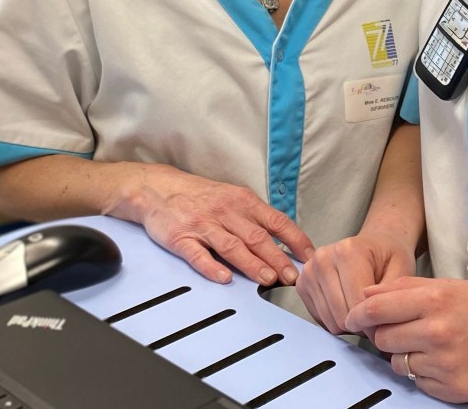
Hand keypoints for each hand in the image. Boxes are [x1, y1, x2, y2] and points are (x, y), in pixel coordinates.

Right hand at [117, 164, 314, 285]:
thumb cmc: (201, 196)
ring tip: (267, 279)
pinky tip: (224, 278)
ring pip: (232, 246)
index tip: (308, 257)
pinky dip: (212, 267)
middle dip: (277, 258)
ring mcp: (203, 225)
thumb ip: (256, 220)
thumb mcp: (233, 198)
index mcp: (243, 201)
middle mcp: (226, 211)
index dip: (295, 240)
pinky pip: (198, 255)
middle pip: (257, 237)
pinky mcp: (181, 238)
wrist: (159, 188)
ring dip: (252, 264)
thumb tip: (286, 244)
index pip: (277, 221)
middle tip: (292, 276)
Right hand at [295, 232, 415, 334]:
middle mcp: (323, 258)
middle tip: (376, 315)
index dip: (375, 322)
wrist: (376, 243)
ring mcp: (310, 271)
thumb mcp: (402, 270)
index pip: (357, 305)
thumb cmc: (388, 257)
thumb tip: (376, 327)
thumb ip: (390, 298)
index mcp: (348, 251)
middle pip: (341, 316)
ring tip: (363, 308)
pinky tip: (349, 306)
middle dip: (362, 324)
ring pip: (330, 322)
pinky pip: (320, 320)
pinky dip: (337, 320)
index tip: (386, 321)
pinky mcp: (303, 284)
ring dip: (349, 324)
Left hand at [345, 277, 467, 403]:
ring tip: (437, 345)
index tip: (353, 317)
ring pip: (398, 363)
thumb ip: (407, 289)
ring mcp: (445, 363)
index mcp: (437, 298)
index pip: (376, 308)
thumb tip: (368, 295)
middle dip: (387, 334)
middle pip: (382, 338)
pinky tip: (449, 362)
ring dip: (408, 356)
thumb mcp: (452, 286)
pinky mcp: (453, 390)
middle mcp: (438, 331)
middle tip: (408, 329)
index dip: (358, 313)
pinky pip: (419, 383)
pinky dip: (427, 375)